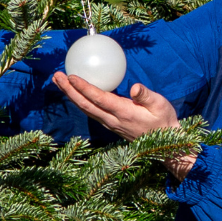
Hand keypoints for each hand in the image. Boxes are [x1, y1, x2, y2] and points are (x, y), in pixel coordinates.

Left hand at [53, 73, 195, 175]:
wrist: (166, 144)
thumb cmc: (164, 120)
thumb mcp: (161, 105)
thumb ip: (147, 96)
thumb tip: (135, 87)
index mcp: (123, 113)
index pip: (98, 99)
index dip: (84, 88)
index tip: (71, 76)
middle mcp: (112, 120)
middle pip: (85, 105)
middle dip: (69, 90)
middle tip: (56, 76)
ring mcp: (109, 124)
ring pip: (86, 109)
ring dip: (71, 95)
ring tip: (59, 82)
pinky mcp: (110, 124)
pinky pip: (91, 111)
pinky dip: (80, 100)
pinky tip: (76, 92)